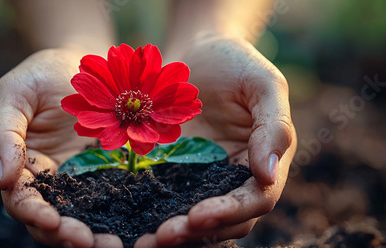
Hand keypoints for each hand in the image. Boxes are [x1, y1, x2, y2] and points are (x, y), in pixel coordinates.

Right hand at [0, 49, 123, 247]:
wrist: (83, 63)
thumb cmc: (41, 75)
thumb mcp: (13, 96)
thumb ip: (3, 135)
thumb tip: (2, 180)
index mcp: (22, 165)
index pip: (21, 200)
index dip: (33, 213)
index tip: (52, 220)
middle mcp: (51, 179)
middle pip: (51, 219)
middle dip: (65, 235)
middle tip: (88, 242)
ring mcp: (81, 178)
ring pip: (82, 216)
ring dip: (93, 234)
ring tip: (113, 245)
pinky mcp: (107, 172)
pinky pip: (112, 198)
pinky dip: (118, 214)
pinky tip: (132, 226)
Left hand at [135, 35, 296, 246]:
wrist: (198, 51)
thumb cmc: (236, 63)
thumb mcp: (264, 84)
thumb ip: (274, 127)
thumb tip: (268, 174)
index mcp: (263, 163)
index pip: (255, 200)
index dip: (229, 212)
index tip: (198, 216)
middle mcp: (233, 178)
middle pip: (224, 221)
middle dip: (196, 233)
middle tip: (162, 236)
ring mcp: (201, 178)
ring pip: (194, 219)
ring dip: (174, 233)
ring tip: (142, 241)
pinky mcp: (173, 172)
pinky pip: (164, 199)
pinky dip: (152, 214)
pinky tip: (128, 220)